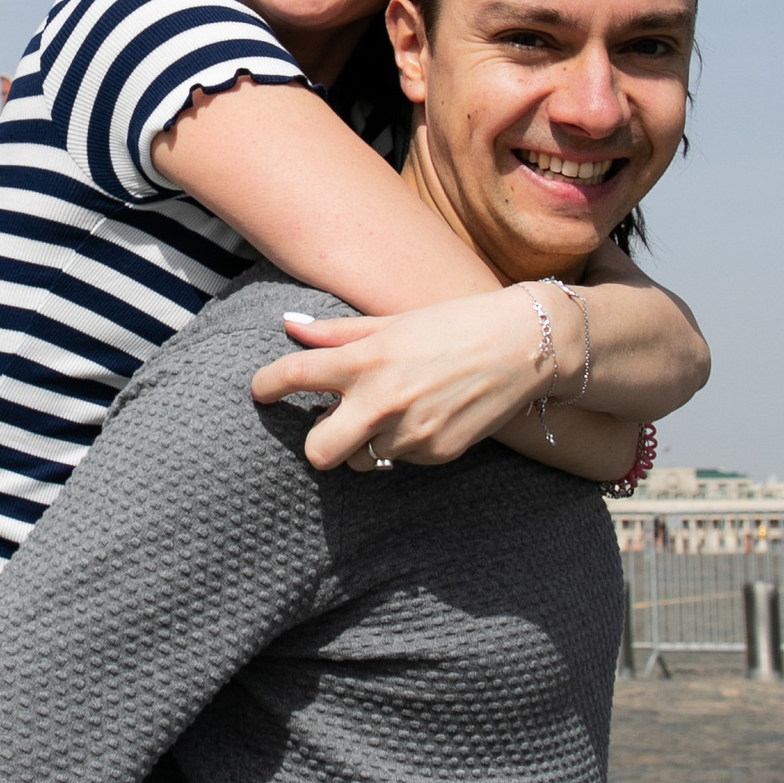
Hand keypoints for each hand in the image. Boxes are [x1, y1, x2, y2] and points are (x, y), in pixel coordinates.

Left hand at [251, 288, 552, 474]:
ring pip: (360, 460)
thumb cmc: (451, 324)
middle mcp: (382, 401)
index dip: (267, 385)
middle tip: (330, 423)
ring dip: (364, 443)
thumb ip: (337, 334)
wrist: (522, 345)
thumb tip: (290, 328)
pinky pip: (400, 460)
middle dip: (317, 443)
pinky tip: (427, 415)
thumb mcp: (391, 321)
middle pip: (318, 452)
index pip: (294, 377)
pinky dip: (404, 443)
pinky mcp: (437, 453)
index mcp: (365, 360)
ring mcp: (411, 433)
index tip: (261, 391)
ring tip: (392, 411)